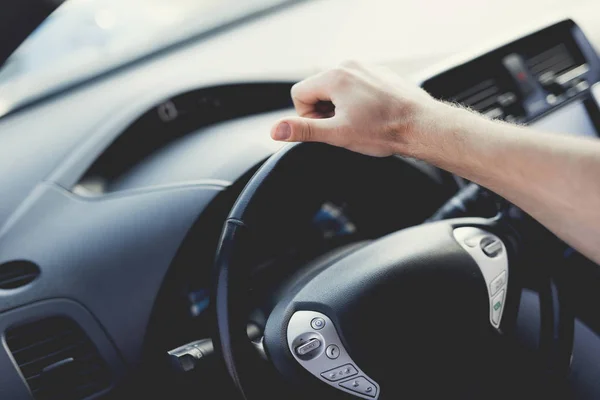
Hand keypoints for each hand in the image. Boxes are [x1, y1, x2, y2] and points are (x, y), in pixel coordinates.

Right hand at [270, 61, 450, 156]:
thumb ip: (303, 130)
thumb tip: (275, 130)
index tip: (327, 128)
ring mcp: (366, 68)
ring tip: (361, 123)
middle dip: (325, 112)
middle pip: (317, 90)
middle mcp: (349, 65)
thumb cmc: (383, 130)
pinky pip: (356, 87)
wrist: (421, 125)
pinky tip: (372, 116)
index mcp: (335, 76)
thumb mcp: (337, 134)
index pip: (299, 94)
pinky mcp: (379, 74)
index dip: (307, 116)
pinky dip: (357, 102)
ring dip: (341, 108)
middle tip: (345, 128)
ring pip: (337, 89)